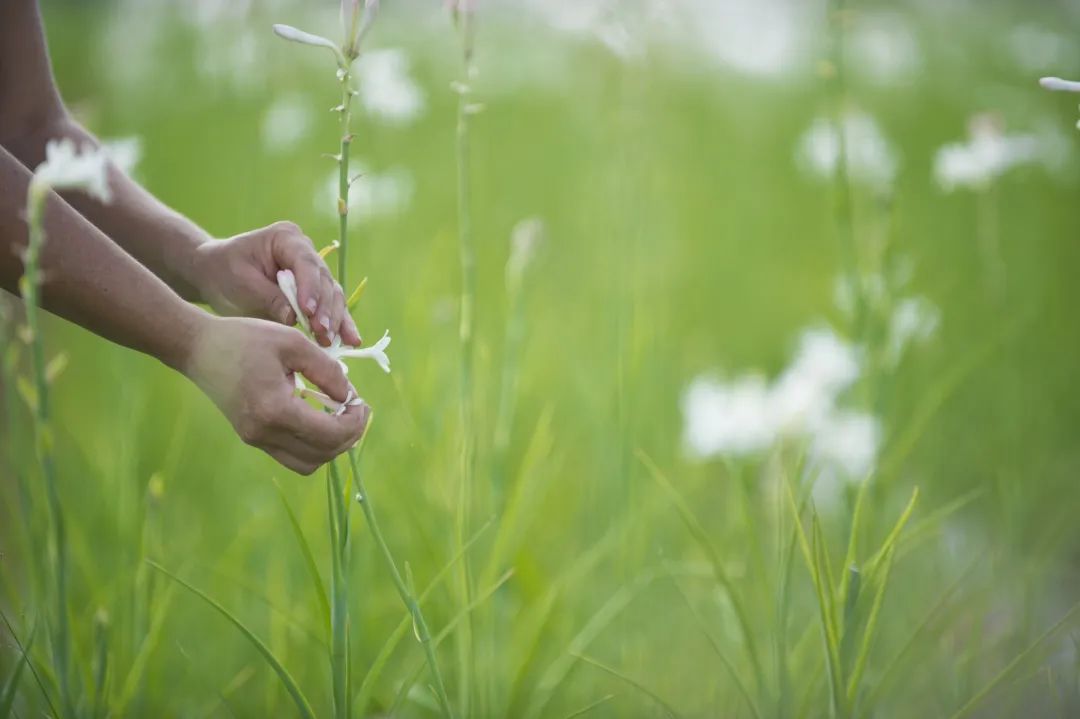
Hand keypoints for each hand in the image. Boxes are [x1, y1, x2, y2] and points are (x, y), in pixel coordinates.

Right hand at [185, 315, 368, 474]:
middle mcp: (263, 433)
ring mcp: (255, 439)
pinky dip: (312, 444)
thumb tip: (348, 396)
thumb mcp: (293, 342)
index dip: (354, 423)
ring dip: (331, 445)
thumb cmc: (246, 338)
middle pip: (322, 454)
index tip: (361, 402)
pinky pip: (291, 456)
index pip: (329, 434)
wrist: (198, 348)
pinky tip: (319, 418)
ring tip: (342, 416)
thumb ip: (326, 369)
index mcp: (275, 409)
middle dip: (348, 435)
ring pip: (307, 463)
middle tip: (358, 409)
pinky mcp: (251, 437)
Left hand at [191, 221, 361, 346]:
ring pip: (332, 294)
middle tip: (322, 333)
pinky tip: (350, 339)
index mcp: (286, 238)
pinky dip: (338, 323)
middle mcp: (305, 250)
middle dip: (326, 309)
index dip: (311, 289)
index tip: (309, 313)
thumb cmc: (224, 272)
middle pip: (324, 280)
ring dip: (335, 319)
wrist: (215, 273)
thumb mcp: (241, 284)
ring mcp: (312, 269)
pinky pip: (330, 305)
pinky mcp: (313, 288)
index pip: (306, 263)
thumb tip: (294, 318)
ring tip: (333, 341)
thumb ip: (269, 298)